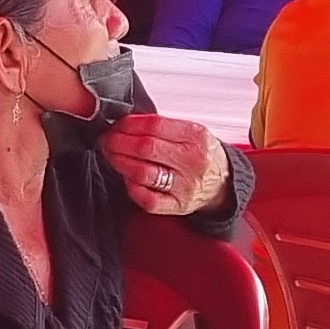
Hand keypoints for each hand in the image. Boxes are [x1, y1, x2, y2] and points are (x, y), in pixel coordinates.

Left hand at [102, 114, 228, 215]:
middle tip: (106, 140)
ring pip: (142, 173)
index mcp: (195, 136)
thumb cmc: (201, 154)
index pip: (154, 125)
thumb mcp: (191, 132)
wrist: (223, 184)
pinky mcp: (177, 206)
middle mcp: (192, 161)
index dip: (128, 124)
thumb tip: (125, 122)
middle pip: (146, 148)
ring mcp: (185, 186)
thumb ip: (163, 126)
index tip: (116, 125)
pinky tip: (126, 177)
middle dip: (118, 142)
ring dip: (119, 162)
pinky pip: (147, 199)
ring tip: (111, 155)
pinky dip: (131, 187)